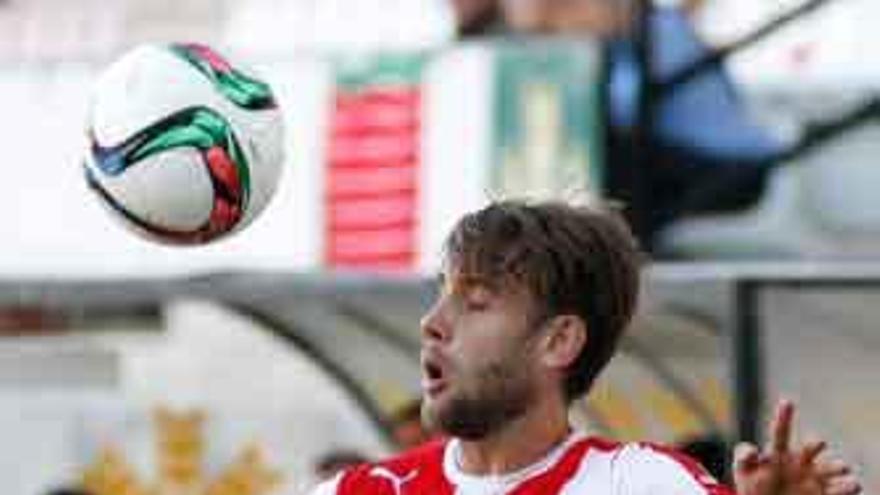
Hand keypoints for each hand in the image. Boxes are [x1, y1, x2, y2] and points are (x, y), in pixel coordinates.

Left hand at [732, 400, 860, 494]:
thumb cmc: (755, 487)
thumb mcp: (744, 472)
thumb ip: (744, 459)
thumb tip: (751, 450)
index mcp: (778, 452)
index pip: (780, 432)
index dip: (783, 417)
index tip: (786, 401)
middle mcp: (800, 461)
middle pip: (810, 449)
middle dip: (814, 444)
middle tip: (819, 442)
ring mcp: (815, 478)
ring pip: (832, 468)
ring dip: (838, 467)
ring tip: (843, 468)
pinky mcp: (826, 493)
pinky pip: (840, 490)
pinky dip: (847, 487)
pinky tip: (853, 484)